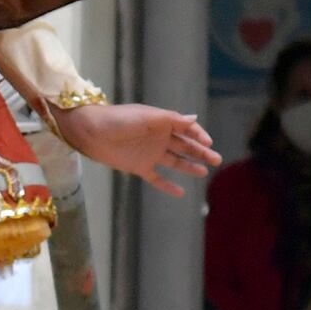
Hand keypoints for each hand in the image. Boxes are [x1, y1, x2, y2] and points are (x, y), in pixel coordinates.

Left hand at [49, 101, 220, 196]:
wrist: (93, 133)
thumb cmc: (120, 119)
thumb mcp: (147, 117)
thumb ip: (171, 120)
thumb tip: (194, 120)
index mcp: (162, 122)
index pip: (186, 129)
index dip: (199, 135)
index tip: (209, 143)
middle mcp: (159, 138)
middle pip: (185, 146)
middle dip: (201, 152)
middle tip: (217, 160)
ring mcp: (150, 154)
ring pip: (175, 161)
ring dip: (190, 166)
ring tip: (204, 172)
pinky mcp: (139, 168)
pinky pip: (157, 178)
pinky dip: (168, 185)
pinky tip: (181, 192)